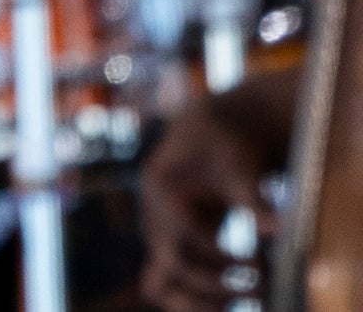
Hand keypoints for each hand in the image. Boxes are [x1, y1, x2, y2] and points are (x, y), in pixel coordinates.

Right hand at [141, 89, 280, 309]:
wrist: (207, 136)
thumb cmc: (223, 145)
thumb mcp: (238, 163)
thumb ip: (252, 197)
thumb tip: (278, 228)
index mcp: (161, 191)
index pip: (184, 235)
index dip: (221, 253)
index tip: (260, 261)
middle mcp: (152, 219)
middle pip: (173, 268)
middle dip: (218, 284)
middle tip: (265, 285)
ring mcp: (158, 238)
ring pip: (162, 287)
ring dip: (204, 302)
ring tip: (250, 299)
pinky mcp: (169, 249)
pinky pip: (168, 287)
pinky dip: (198, 301)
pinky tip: (235, 300)